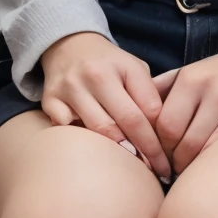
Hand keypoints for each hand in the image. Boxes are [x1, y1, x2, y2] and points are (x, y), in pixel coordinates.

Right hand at [40, 31, 169, 178]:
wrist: (69, 44)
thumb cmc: (109, 64)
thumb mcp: (134, 69)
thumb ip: (149, 95)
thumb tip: (164, 136)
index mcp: (123, 66)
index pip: (148, 109)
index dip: (160, 139)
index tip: (168, 159)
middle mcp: (95, 75)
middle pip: (126, 122)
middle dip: (145, 152)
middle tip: (158, 173)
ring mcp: (70, 87)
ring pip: (98, 131)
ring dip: (117, 152)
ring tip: (132, 168)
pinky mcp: (50, 100)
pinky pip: (68, 131)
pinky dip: (82, 142)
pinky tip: (93, 149)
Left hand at [154, 50, 217, 172]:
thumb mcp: (189, 73)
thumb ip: (162, 90)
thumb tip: (132, 113)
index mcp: (191, 78)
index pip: (164, 124)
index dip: (157, 145)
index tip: (156, 153)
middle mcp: (212, 91)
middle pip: (181, 140)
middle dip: (171, 159)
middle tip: (169, 166)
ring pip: (201, 150)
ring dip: (188, 164)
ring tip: (184, 167)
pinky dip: (207, 162)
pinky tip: (203, 163)